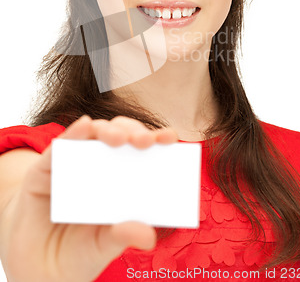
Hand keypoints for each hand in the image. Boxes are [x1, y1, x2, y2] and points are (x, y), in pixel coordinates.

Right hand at [3, 116, 177, 281]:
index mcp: (119, 181)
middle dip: (133, 132)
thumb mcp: (102, 247)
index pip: (141, 153)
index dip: (155, 141)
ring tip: (118, 138)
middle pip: (119, 137)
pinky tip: (85, 126)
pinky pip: (58, 148)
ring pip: (92, 135)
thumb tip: (148, 234)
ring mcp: (71, 165)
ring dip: (107, 130)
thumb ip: (122, 238)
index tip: (171, 138)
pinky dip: (73, 134)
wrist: (34, 268)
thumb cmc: (75, 254)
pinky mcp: (43, 170)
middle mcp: (98, 167)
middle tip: (145, 140)